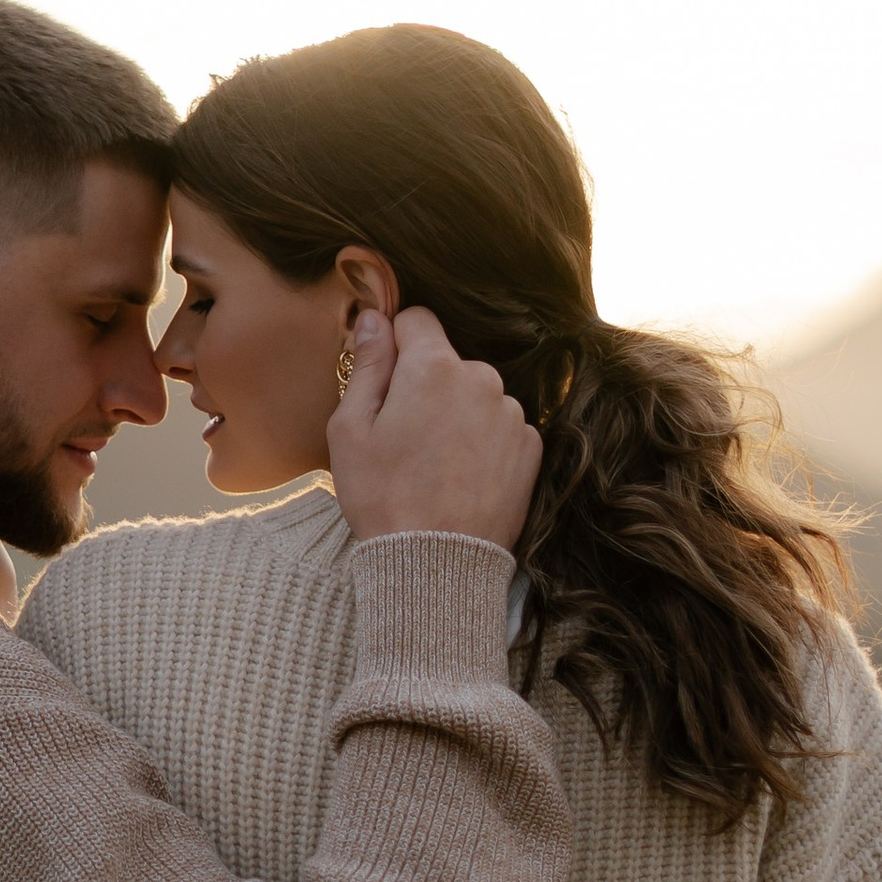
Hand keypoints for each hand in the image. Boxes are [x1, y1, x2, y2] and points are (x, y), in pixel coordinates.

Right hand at [329, 306, 541, 552]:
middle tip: (404, 436)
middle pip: (448, 362)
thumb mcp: (351, 428)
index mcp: (433, 367)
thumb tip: (374, 318)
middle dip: (426, 385)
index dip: (396, 343)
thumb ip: (368, 364)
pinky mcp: (530, 447)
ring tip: (434, 463)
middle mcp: (482, 379)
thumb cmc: (382, 496)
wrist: (435, 563)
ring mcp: (511, 414)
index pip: (417, 320)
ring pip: (475, 395)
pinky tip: (461, 476)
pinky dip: (482, 442)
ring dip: (457, 414)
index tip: (386, 378)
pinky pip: (500, 426)